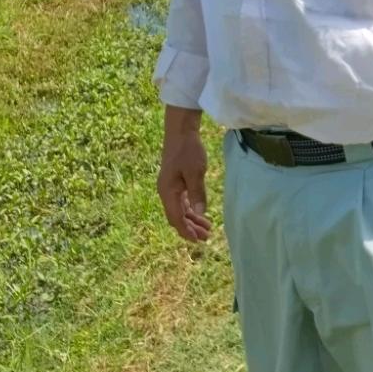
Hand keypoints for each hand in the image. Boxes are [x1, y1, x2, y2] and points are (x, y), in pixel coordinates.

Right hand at [158, 110, 210, 242]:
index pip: (176, 218)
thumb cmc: (188, 150)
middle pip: (176, 217)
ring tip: (207, 229)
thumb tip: (200, 213)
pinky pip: (181, 202)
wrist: (180, 131)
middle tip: (206, 237)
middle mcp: (166, 192)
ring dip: (192, 220)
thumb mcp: (195, 171)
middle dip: (190, 229)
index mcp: (168, 191)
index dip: (186, 231)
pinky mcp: (174, 182)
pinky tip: (200, 213)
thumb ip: (197, 193)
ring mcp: (169, 187)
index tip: (198, 240)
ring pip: (179, 210)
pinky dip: (190, 210)